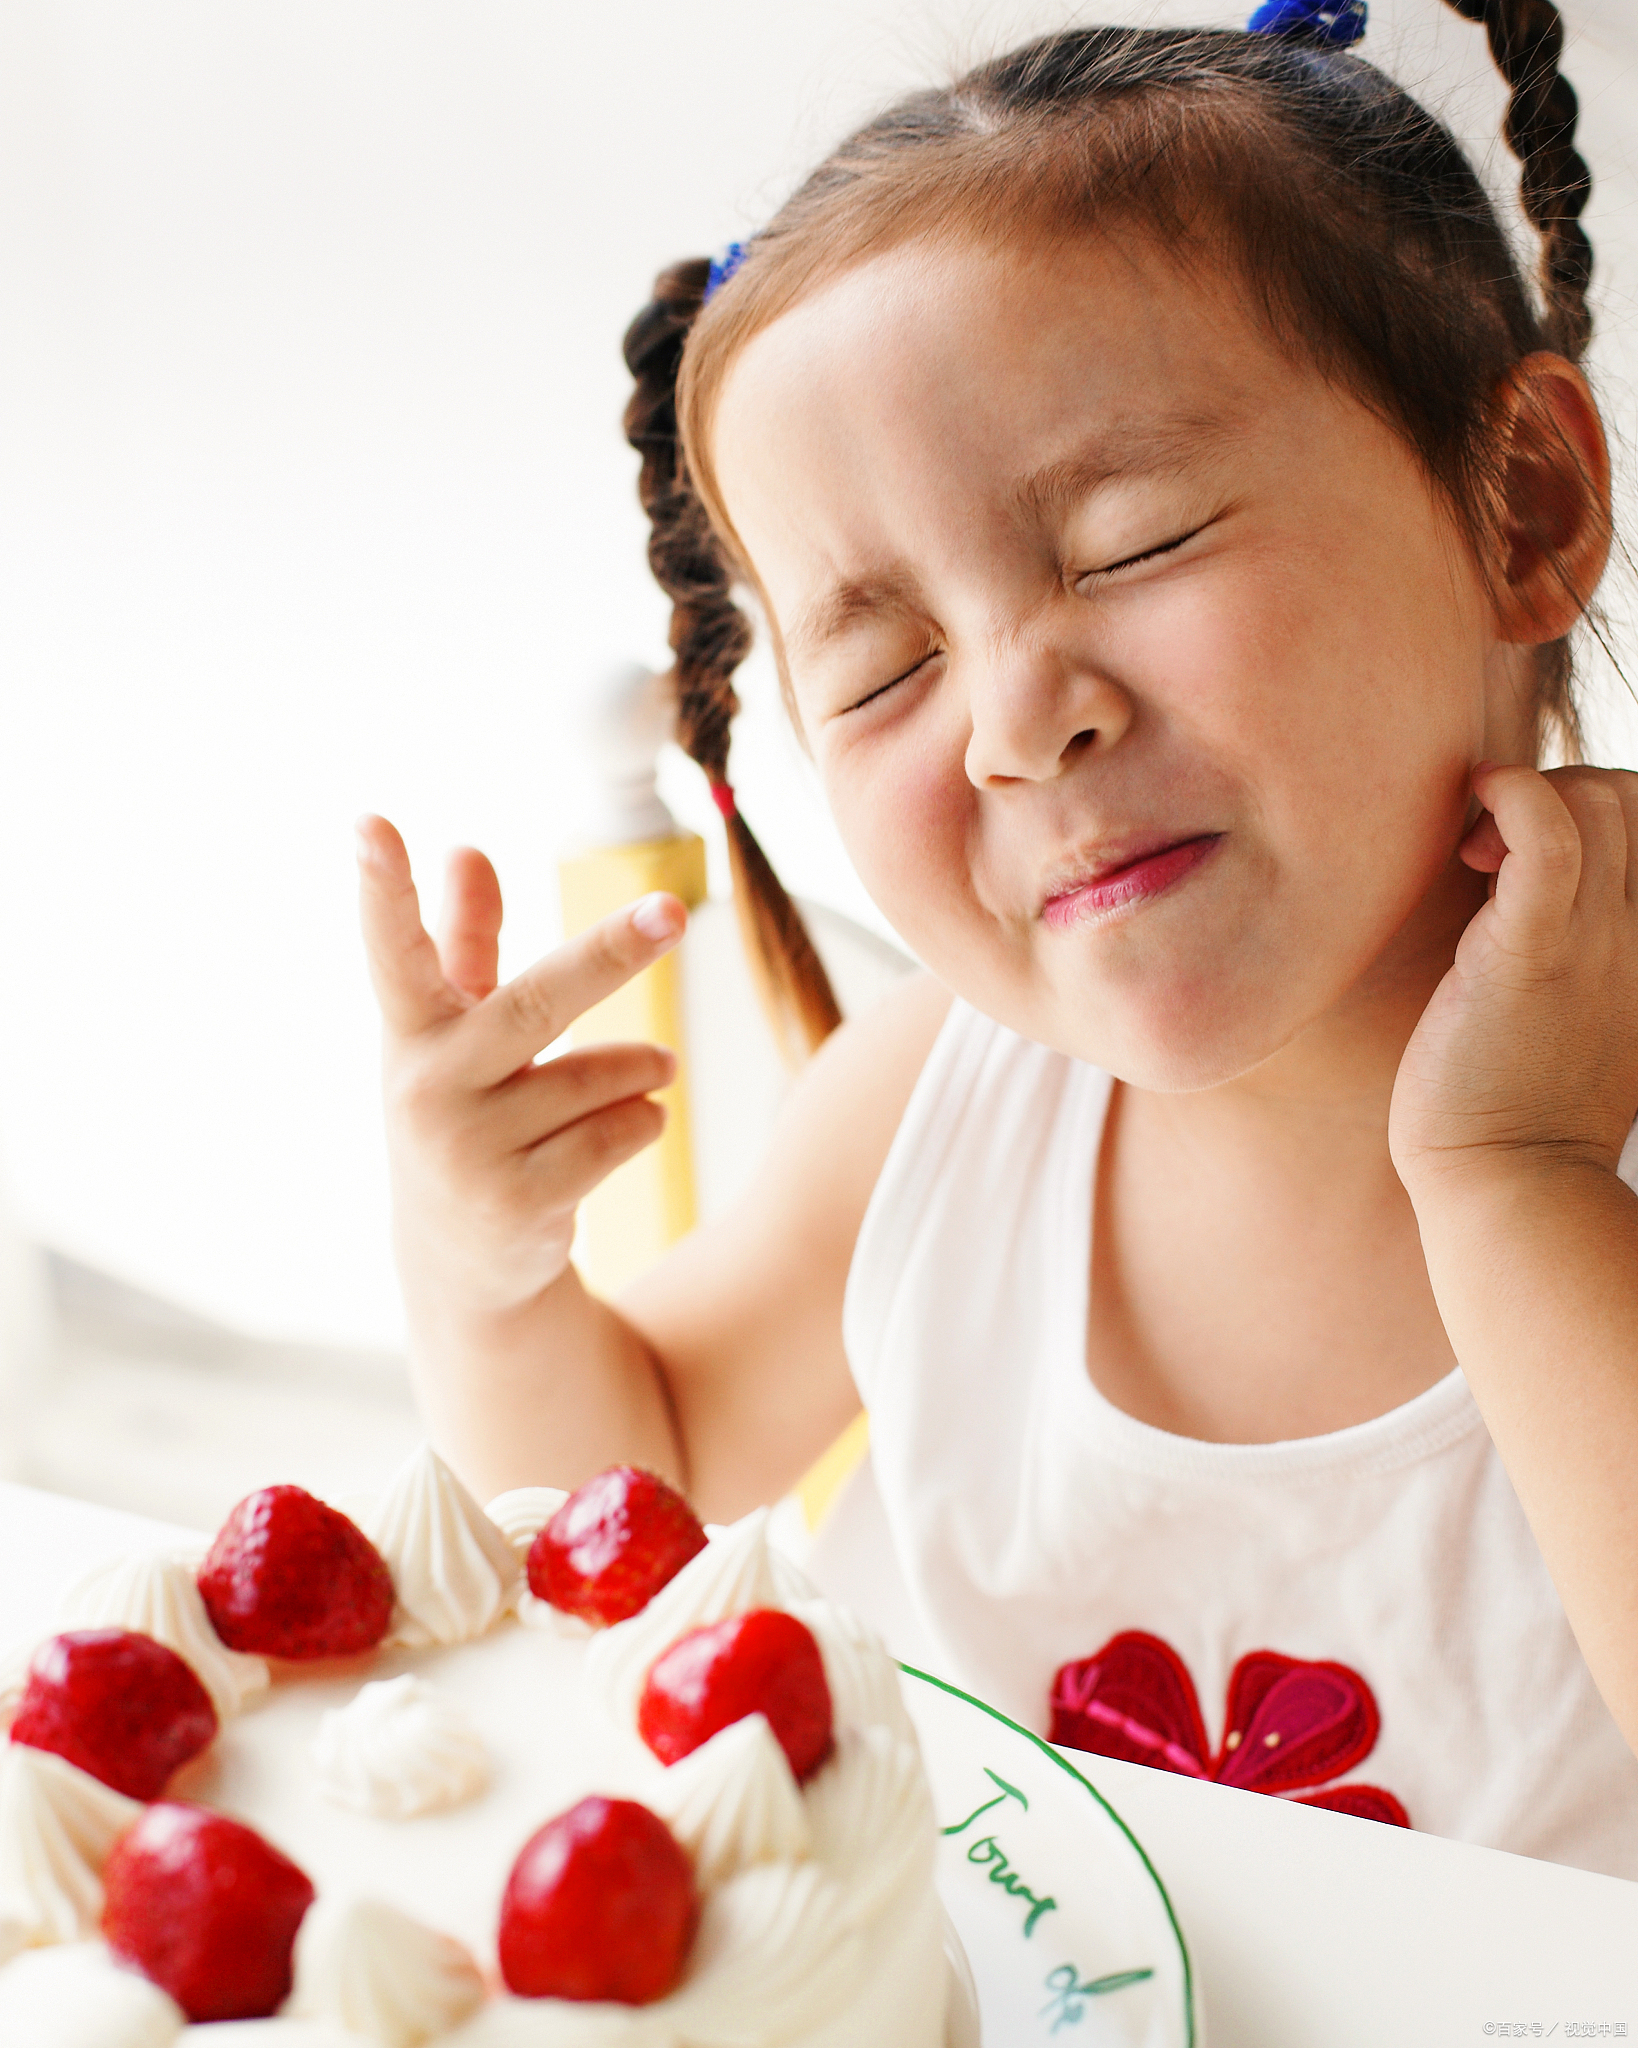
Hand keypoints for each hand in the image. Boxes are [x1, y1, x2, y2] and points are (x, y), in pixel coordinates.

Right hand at [356, 816, 683, 1316]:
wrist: (463, 1268)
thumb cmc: (463, 1118)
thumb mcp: (455, 1036)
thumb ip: (466, 945)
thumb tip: (465, 848)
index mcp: (413, 1034)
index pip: (394, 950)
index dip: (382, 890)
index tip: (367, 823)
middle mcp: (429, 1088)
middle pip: (538, 1003)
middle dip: (608, 953)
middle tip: (671, 911)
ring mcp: (471, 1150)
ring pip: (601, 1077)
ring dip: (642, 1067)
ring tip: (654, 1068)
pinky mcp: (521, 1201)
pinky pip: (620, 1131)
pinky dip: (643, 1117)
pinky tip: (635, 1123)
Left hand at [1390, 763, 1637, 1193]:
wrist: (1508, 1185)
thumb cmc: (1519, 1106)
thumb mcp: (1578, 1021)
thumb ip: (1581, 960)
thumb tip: (1521, 898)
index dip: (1599, 810)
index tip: (1529, 850)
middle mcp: (1635, 936)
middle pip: (1631, 801)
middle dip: (1561, 788)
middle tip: (1491, 846)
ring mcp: (1590, 942)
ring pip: (1601, 804)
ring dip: (1533, 792)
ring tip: (1476, 851)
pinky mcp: (1528, 953)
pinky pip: (1550, 841)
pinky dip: (1516, 798)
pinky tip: (1478, 815)